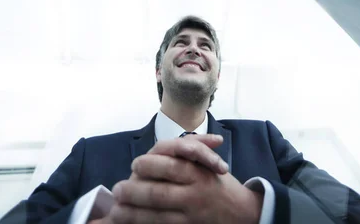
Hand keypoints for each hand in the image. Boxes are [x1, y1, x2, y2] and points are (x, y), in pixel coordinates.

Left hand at [108, 135, 262, 223]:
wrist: (244, 214)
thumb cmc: (219, 183)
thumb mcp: (208, 162)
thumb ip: (190, 149)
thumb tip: (167, 145)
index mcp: (198, 173)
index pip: (170, 166)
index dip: (149, 166)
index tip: (134, 165)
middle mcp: (194, 195)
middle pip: (159, 192)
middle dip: (134, 191)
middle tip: (117, 189)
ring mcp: (191, 216)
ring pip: (157, 215)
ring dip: (133, 213)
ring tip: (116, 210)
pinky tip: (131, 223)